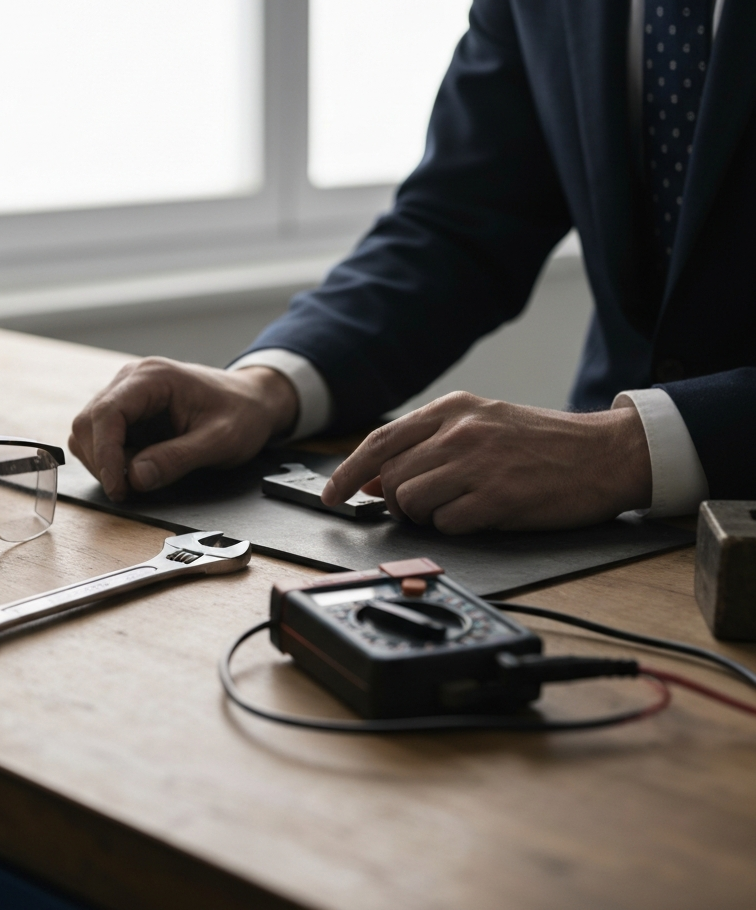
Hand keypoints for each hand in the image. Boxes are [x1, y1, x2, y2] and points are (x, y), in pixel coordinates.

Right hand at [70, 358, 298, 499]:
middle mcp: (131, 380)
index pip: (107, 413)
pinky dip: (112, 460)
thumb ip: (177, 459)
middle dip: (102, 462)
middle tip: (130, 490)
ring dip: (104, 463)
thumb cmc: (242, 414)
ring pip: (88, 433)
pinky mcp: (127, 412)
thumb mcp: (219, 441)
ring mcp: (126, 394)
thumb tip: (135, 478)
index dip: (105, 454)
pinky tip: (139, 468)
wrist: (253, 401)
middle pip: (88, 423)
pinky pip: (101, 438)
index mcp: (153, 378)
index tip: (119, 487)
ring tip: (141, 476)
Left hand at [321, 392, 651, 533]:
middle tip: (425, 508)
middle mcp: (460, 431)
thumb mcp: (480, 426)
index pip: (380, 441)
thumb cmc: (541, 444)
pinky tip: (482, 516)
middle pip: (393, 477)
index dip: (348, 471)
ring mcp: (478, 464)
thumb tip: (374, 479)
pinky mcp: (498, 498)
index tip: (332, 495)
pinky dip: (455, 528)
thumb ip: (427, 447)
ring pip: (413, 502)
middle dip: (398, 501)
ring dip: (426, 516)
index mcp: (452, 409)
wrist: (606, 453)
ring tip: (459, 509)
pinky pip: (447, 524)